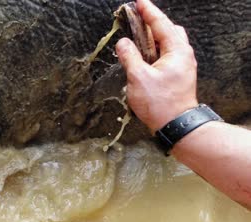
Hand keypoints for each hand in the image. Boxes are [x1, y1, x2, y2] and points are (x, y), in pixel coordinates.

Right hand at [115, 0, 198, 132]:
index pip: (160, 24)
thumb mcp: (138, 78)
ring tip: (137, 37)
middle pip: (168, 30)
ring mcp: (182, 66)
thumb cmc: (160, 103)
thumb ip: (129, 56)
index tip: (138, 2)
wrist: (176, 125)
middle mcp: (183, 55)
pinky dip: (154, 50)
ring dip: (153, 37)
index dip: (148, 12)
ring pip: (168, 43)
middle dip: (153, 23)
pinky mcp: (178, 75)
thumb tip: (122, 43)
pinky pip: (166, 55)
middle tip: (137, 19)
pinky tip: (143, 55)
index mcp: (177, 51)